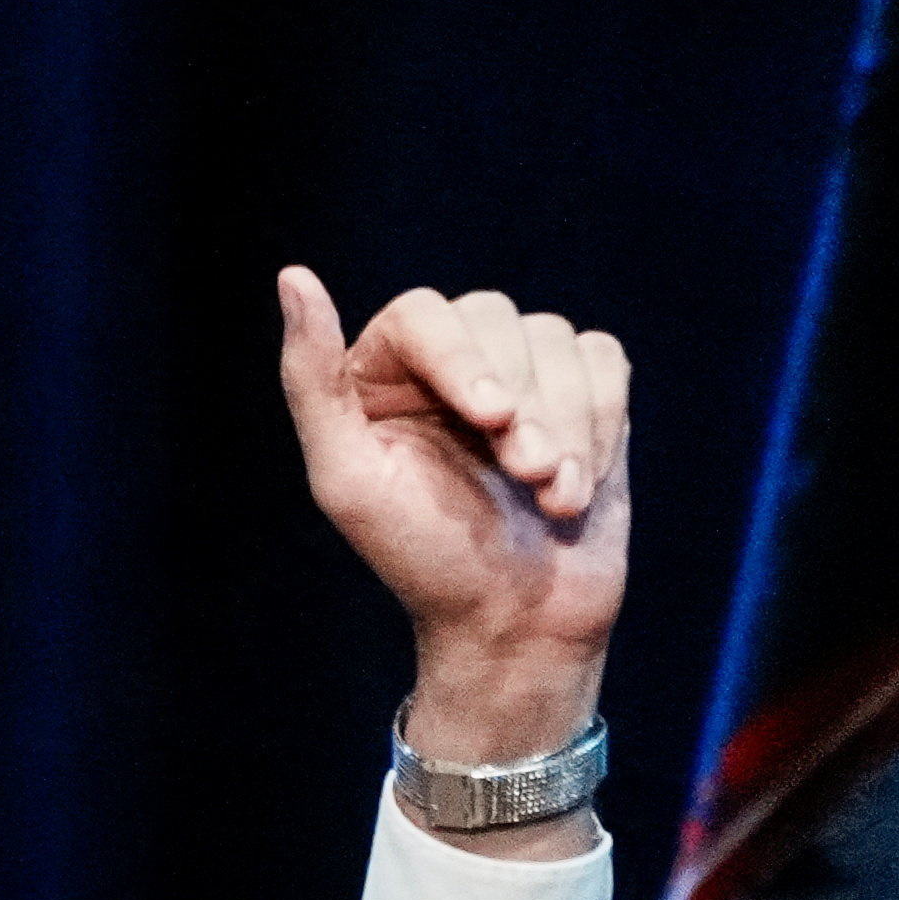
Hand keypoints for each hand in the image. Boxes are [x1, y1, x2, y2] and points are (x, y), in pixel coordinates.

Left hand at [270, 269, 632, 784]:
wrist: (518, 623)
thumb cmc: (424, 559)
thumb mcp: (348, 479)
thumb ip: (311, 380)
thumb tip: (293, 277)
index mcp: (378, 375)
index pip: (423, 314)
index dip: (464, 359)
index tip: (493, 418)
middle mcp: (446, 362)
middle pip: (496, 317)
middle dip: (523, 402)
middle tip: (526, 474)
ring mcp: (519, 373)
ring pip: (557, 339)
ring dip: (567, 425)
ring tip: (550, 494)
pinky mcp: (582, 393)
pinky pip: (605, 361)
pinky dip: (602, 422)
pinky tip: (578, 482)